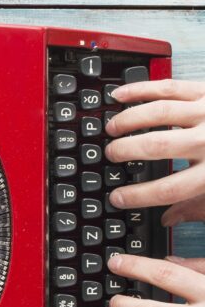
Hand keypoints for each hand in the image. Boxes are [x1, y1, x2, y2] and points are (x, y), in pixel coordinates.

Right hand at [105, 79, 204, 210]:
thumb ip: (198, 209)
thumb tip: (168, 219)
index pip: (169, 187)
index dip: (138, 196)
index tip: (119, 198)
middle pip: (156, 146)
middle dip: (125, 152)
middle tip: (110, 156)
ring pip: (157, 113)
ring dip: (128, 120)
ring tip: (111, 128)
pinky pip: (168, 87)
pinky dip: (140, 89)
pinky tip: (120, 95)